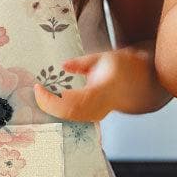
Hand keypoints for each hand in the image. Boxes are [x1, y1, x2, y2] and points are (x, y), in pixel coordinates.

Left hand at [35, 46, 150, 122]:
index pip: (74, 100)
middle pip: (69, 113)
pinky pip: (72, 117)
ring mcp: (97, 114)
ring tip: (40, 94)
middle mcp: (101, 106)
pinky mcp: (92, 117)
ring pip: (69, 118)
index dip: (54, 97)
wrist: (140, 83)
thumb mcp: (104, 57)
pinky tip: (48, 100)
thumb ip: (82, 62)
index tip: (40, 86)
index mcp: (104, 89)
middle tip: (36, 91)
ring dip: (51, 107)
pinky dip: (57, 110)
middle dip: (48, 104)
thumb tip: (63, 66)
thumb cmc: (124, 67)